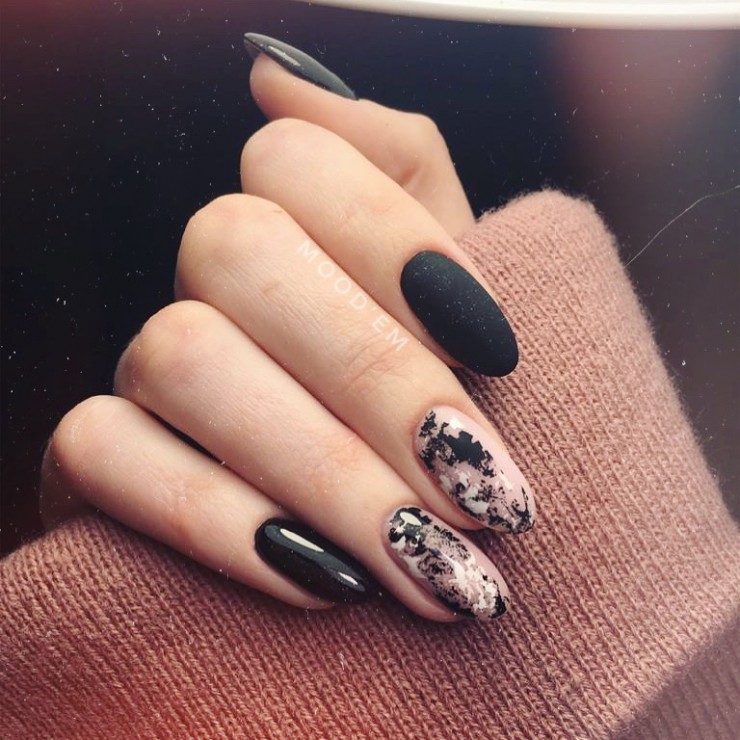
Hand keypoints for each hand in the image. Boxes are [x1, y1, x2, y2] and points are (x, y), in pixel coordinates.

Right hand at [40, 34, 534, 621]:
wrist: (386, 527)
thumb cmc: (425, 401)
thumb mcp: (444, 282)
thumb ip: (396, 165)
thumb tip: (271, 75)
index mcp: (291, 224)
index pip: (293, 157)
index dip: (394, 240)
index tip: (500, 349)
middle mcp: (204, 279)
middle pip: (235, 248)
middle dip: (376, 377)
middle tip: (481, 491)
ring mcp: (142, 362)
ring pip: (181, 354)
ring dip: (326, 472)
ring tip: (436, 565)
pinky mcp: (89, 457)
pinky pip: (105, 455)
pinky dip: (221, 522)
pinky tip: (325, 584)